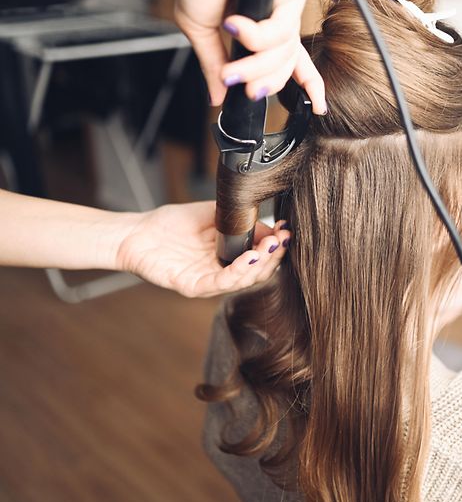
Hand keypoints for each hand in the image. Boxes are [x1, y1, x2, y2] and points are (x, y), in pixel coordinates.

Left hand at [116, 202, 289, 297]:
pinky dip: (239, 271)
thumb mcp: (212, 214)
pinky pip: (221, 283)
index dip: (275, 245)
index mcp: (228, 257)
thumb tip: (266, 220)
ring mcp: (208, 281)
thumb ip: (237, 218)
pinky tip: (250, 257)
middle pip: (258, 272)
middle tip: (283, 239)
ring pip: (244, 280)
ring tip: (271, 246)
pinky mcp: (193, 286)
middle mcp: (221, 272)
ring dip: (262, 263)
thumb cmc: (169, 225)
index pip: (260, 257)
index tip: (286, 230)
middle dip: (274, 255)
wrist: (135, 232)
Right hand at [175, 0, 325, 112]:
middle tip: (247, 92)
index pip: (290, 61)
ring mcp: (288, 3)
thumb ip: (212, 65)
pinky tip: (235, 26)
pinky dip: (256, 37)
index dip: (308, 85)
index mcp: (261, 27)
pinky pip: (281, 29)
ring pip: (284, 52)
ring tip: (231, 70)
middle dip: (266, 84)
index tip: (318, 107)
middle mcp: (279, 16)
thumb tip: (216, 97)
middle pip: (287, 64)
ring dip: (255, 68)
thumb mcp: (199, 28)